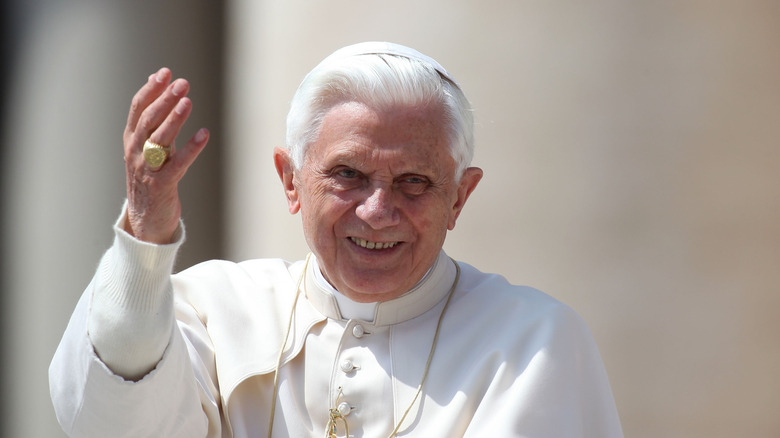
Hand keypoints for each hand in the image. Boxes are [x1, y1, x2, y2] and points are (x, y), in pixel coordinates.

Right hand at [122, 68, 208, 243]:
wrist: (146, 221)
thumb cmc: (151, 179)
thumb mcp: (148, 148)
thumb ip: (153, 120)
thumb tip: (155, 85)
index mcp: (131, 141)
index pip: (137, 109)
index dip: (151, 89)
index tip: (165, 72)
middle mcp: (136, 153)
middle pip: (148, 120)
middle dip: (164, 99)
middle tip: (182, 82)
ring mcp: (147, 170)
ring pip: (159, 139)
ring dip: (174, 119)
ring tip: (187, 101)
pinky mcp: (162, 186)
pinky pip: (178, 164)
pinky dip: (191, 148)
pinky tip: (204, 134)